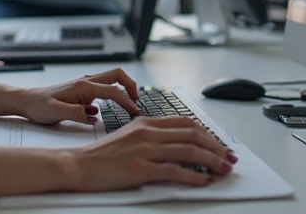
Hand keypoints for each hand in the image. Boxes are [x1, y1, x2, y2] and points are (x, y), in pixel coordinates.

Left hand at [15, 68, 141, 124]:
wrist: (26, 100)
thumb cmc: (38, 106)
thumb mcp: (55, 112)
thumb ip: (74, 113)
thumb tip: (93, 117)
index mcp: (82, 87)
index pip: (112, 92)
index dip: (126, 102)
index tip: (135, 113)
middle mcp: (86, 81)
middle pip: (117, 75)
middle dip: (131, 87)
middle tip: (136, 104)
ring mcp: (84, 84)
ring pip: (111, 79)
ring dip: (123, 88)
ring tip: (129, 105)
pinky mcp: (82, 89)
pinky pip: (103, 87)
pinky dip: (114, 94)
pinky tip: (112, 108)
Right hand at [63, 116, 235, 190]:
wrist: (77, 165)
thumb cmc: (101, 156)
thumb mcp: (129, 137)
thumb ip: (152, 137)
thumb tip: (177, 146)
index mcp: (146, 123)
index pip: (186, 123)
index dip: (208, 134)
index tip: (220, 145)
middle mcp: (147, 132)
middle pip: (192, 135)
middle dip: (216, 147)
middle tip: (228, 158)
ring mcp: (144, 149)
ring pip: (188, 151)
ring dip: (211, 161)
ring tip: (223, 170)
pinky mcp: (140, 168)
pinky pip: (174, 171)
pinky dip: (194, 177)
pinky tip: (204, 182)